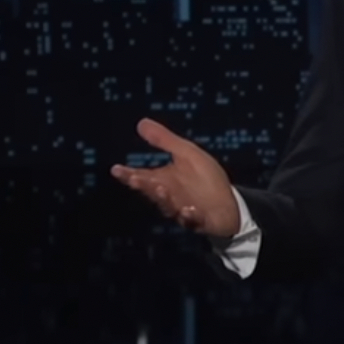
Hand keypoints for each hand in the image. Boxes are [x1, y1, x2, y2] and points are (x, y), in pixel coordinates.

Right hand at [109, 118, 240, 237]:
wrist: (227, 203)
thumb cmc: (204, 178)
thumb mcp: (187, 154)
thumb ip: (164, 140)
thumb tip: (141, 122)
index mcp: (164, 180)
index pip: (142, 176)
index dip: (128, 174)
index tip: (116, 169)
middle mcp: (169, 196)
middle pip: (152, 191)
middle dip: (144, 185)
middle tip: (135, 178)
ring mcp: (182, 209)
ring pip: (169, 206)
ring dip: (164, 199)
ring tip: (161, 189)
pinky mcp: (199, 220)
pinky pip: (193, 220)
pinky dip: (189, 216)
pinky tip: (189, 210)